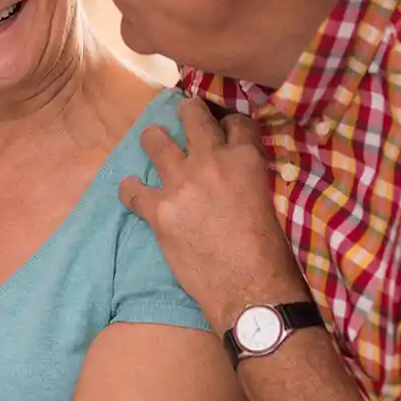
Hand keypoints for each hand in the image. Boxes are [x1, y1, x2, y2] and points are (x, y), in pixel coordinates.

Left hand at [118, 98, 306, 329]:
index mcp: (246, 158)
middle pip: (192, 116)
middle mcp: (211, 160)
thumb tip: (236, 175)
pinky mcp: (158, 211)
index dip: (226, 124)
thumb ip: (250, 177)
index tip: (221, 130)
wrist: (249, 287)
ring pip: (155, 141)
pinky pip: (132, 189)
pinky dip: (130, 189)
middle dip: (187, 112)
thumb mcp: (270, 199)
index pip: (235, 122)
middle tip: (184, 115)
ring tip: (153, 143)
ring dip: (154, 140)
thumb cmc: (270, 251)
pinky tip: (132, 190)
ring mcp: (181, 183)